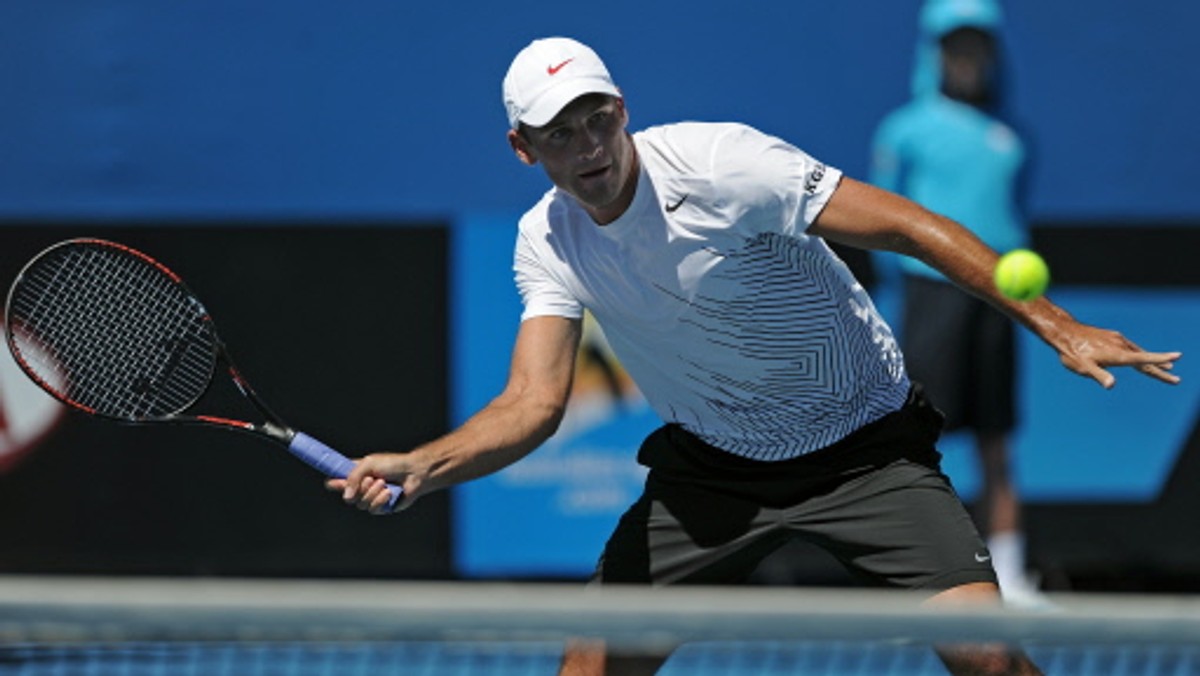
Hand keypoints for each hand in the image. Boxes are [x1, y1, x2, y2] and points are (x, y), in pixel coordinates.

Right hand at [325, 452, 421, 514]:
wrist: (413, 473)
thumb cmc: (392, 464)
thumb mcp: (369, 464)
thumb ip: (353, 477)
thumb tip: (346, 496)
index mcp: (355, 474)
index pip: (335, 482)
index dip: (334, 484)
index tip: (337, 483)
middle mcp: (360, 487)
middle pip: (347, 498)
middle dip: (361, 489)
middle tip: (371, 479)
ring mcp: (370, 498)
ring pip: (361, 504)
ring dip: (373, 493)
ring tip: (384, 483)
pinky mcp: (380, 507)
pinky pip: (372, 509)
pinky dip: (380, 500)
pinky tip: (389, 493)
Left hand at [1056, 323, 1180, 388]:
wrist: (1064, 332)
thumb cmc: (1073, 352)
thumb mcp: (1084, 368)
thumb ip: (1099, 375)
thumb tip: (1111, 384)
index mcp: (1117, 354)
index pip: (1143, 359)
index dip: (1160, 359)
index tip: (1177, 357)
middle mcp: (1120, 345)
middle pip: (1145, 359)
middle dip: (1161, 369)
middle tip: (1175, 380)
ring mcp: (1117, 339)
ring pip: (1138, 352)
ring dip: (1151, 361)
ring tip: (1166, 368)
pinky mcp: (1112, 336)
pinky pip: (1130, 347)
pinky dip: (1139, 354)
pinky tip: (1140, 357)